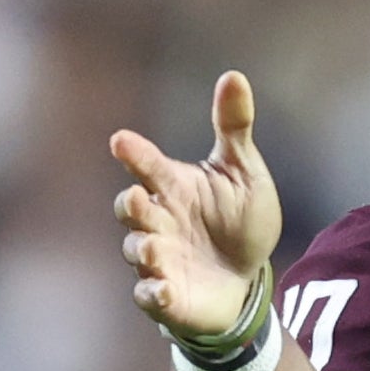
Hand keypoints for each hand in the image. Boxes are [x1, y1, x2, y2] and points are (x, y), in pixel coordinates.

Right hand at [109, 70, 283, 340]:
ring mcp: (158, 258)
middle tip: (136, 200)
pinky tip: (165, 290)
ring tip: (154, 249)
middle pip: (130, 210)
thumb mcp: (243, 172)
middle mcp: (158, 219)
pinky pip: (150, 295)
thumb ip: (234, 127)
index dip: (134, 154)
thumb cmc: (238, 219)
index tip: (122, 141)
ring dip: (143, 250)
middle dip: (129, 206)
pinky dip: (154, 294)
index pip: (147, 165)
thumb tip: (234, 75)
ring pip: (137, 251)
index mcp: (173, 186)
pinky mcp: (165, 294)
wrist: (247, 278)